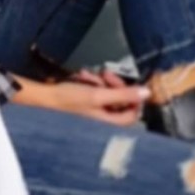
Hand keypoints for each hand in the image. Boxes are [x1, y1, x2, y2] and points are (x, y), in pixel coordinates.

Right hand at [14, 74, 149, 125]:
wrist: (47, 93)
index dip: (134, 98)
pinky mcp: (88, 97)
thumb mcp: (98, 94)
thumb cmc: (71, 98)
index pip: (133, 113)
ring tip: (86, 76)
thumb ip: (123, 93)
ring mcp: (97, 105)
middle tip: (105, 75)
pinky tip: (81, 76)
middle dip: (112, 84)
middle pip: (121, 98)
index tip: (130, 85)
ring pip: (108, 89)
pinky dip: (91, 79)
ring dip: (98, 79)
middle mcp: (106, 114)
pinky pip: (97, 86)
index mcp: (111, 120)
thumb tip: (147, 92)